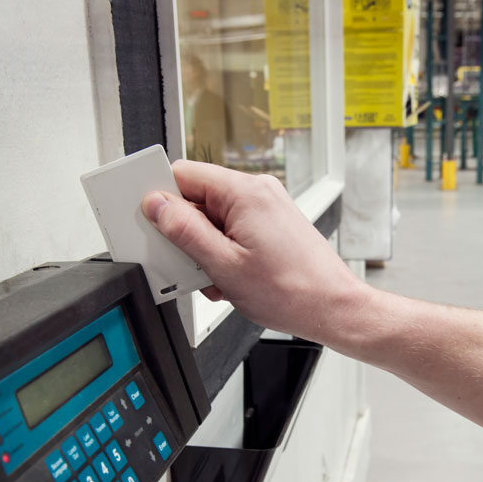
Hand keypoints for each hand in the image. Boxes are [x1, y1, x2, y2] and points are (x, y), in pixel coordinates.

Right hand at [141, 161, 370, 342]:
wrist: (332, 307)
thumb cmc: (292, 291)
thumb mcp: (223, 265)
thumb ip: (184, 232)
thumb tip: (156, 206)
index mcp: (244, 192)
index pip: (183, 174)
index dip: (161, 198)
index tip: (150, 223)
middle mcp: (258, 192)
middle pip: (198, 199)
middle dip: (186, 234)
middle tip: (188, 264)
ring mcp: (268, 208)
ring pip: (215, 219)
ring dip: (206, 250)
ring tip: (219, 280)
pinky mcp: (273, 226)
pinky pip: (234, 231)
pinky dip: (225, 254)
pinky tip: (231, 280)